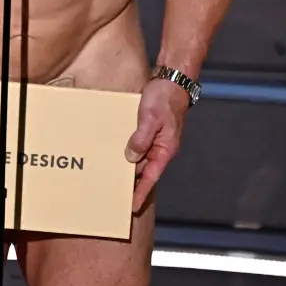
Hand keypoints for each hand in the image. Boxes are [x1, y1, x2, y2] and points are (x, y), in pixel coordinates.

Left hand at [125, 77, 191, 211]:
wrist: (172, 80)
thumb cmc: (165, 98)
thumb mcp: (151, 118)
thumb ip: (141, 138)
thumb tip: (131, 157)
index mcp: (165, 149)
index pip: (151, 177)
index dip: (141, 192)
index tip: (132, 206)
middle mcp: (161, 147)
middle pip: (144, 170)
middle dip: (132, 183)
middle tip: (116, 195)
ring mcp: (156, 138)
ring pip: (140, 157)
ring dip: (128, 166)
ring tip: (112, 177)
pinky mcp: (150, 129)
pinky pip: (138, 144)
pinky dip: (129, 150)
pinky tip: (117, 152)